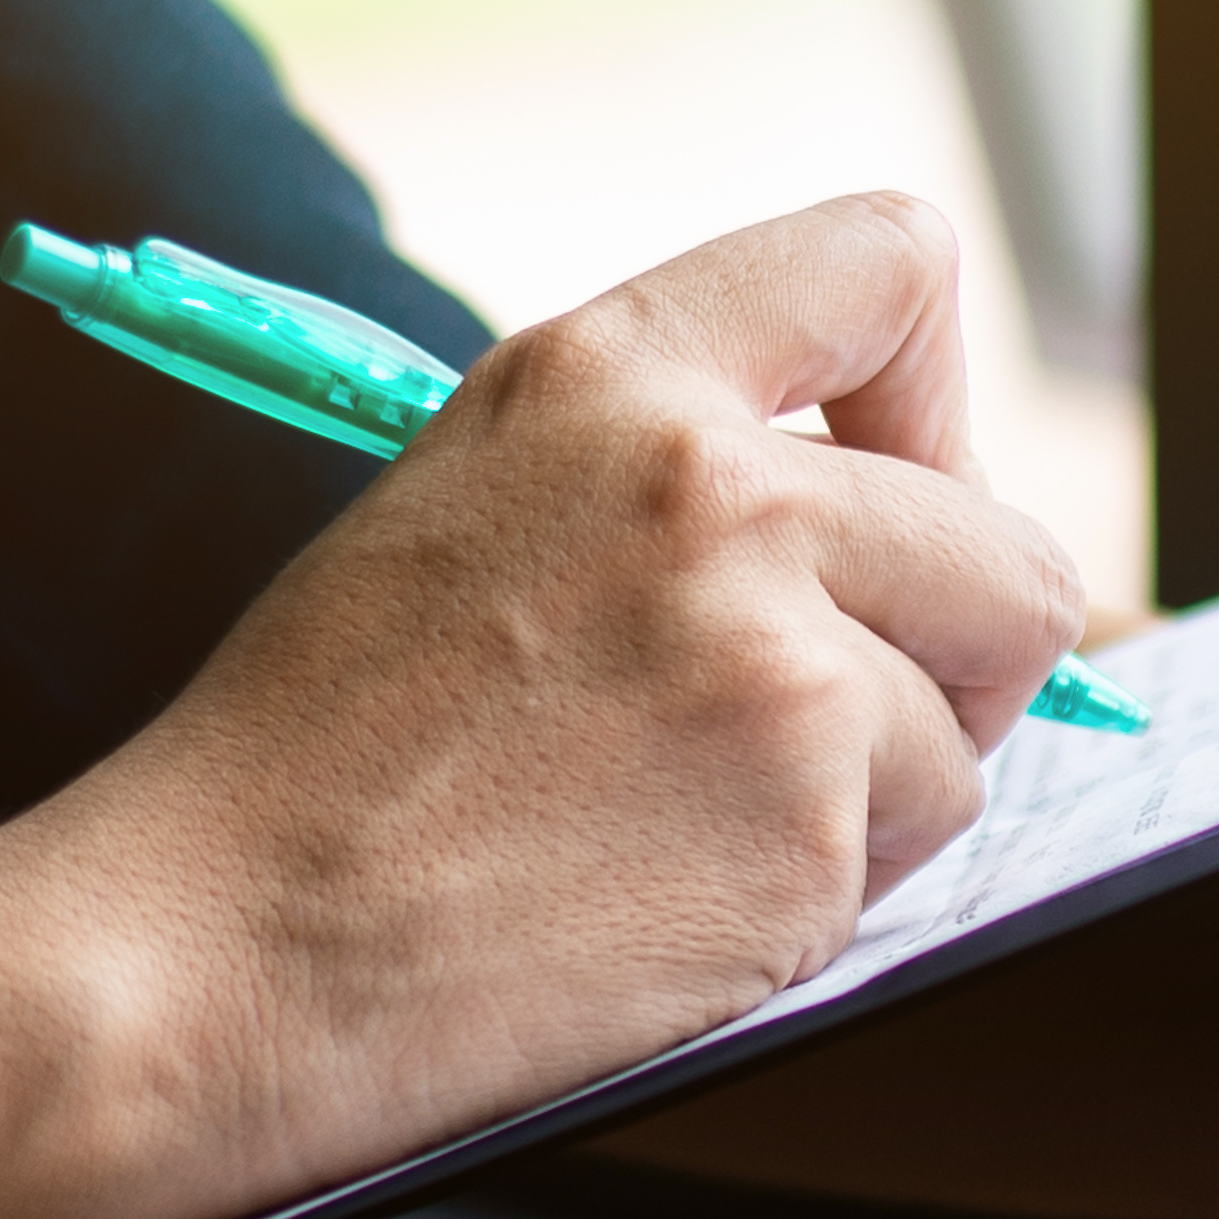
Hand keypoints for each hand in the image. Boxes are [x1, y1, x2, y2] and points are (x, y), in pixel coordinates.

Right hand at [11, 194, 1095, 1209]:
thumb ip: (670, 467)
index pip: (891, 265)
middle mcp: (716, 482)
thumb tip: (887, 511)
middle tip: (815, 729)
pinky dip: (818, 897)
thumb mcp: (474, 502)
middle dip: (953, 657)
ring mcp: (776, 654)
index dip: (934, 400)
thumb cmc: (319, 755)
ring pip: (971, 722)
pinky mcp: (805, 820)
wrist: (209, 953)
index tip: (897, 489)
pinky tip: (662, 902)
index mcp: (614, 370)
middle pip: (1010, 551)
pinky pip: (913, 853)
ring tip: (680, 827)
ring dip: (876, 797)